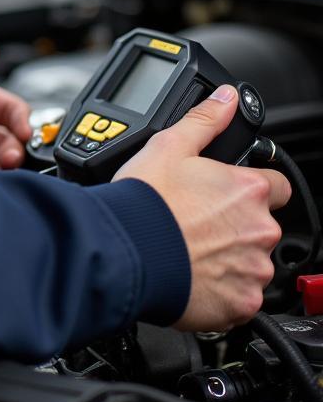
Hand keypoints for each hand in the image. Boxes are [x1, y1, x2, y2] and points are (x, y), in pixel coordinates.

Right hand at [113, 85, 290, 330]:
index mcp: (248, 189)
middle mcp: (260, 229)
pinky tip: (191, 276)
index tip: (226, 193)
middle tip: (196, 222)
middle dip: (234, 224)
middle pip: (260, 225)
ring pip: (251, 262)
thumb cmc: (145, 201)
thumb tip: (225, 98)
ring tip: (189, 250)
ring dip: (229, 258)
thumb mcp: (168, 146)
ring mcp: (253, 268)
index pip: (276, 185)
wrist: (125, 252)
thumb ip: (204, 120)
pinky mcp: (241, 303)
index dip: (250, 187)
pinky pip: (240, 297)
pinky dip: (221, 290)